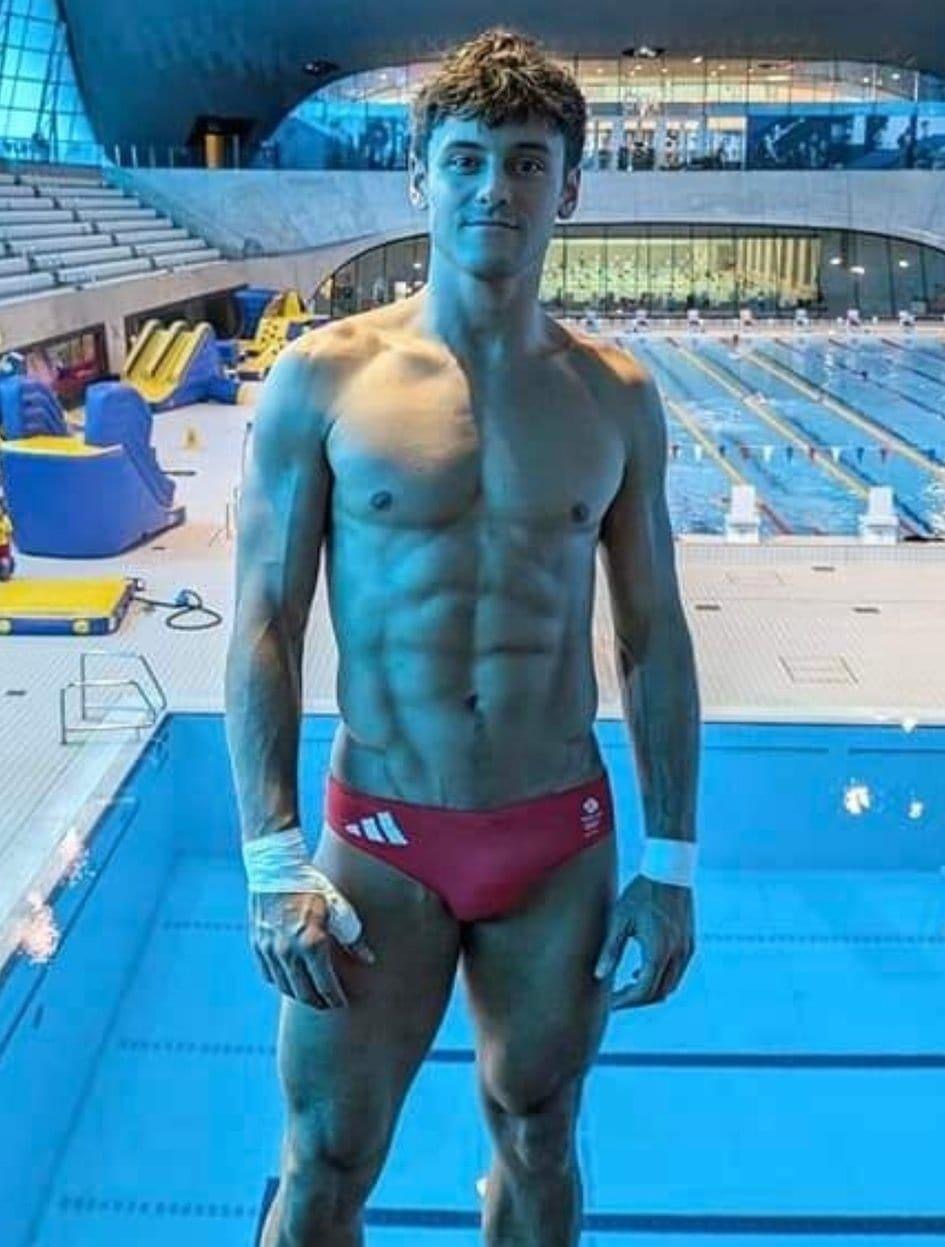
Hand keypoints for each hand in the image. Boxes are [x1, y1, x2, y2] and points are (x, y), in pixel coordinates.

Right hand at [249, 889, 375, 1009]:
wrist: (276, 870)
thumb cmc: (312, 887)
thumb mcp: (338, 908)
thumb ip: (353, 937)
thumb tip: (369, 960)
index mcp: (312, 943)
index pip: (325, 985)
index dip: (335, 998)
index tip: (342, 1003)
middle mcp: (289, 951)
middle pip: (304, 993)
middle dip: (319, 1002)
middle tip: (328, 1003)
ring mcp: (271, 951)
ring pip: (286, 987)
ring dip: (300, 995)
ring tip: (313, 994)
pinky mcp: (258, 946)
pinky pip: (269, 976)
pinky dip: (282, 982)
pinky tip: (292, 980)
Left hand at [593, 874, 694, 1009]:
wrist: (669, 870)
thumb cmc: (640, 893)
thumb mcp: (620, 919)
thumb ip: (610, 949)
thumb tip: (599, 975)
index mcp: (658, 951)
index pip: (642, 991)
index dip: (625, 1001)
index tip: (610, 1003)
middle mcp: (676, 955)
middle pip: (658, 993)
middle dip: (637, 1000)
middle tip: (617, 998)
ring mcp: (686, 950)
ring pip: (670, 986)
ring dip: (650, 991)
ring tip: (628, 986)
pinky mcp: (690, 943)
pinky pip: (677, 972)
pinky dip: (661, 978)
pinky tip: (642, 969)